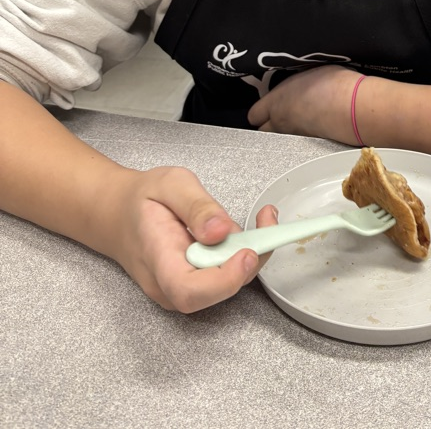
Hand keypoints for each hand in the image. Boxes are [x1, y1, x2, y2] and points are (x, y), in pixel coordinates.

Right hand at [107, 165, 276, 312]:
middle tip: (267, 221)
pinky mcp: (195, 285)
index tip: (246, 252)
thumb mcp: (170, 184)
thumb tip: (222, 231)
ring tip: (264, 220)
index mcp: (157, 258)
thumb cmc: (141, 199)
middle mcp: (168, 285)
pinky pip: (225, 279)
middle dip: (250, 260)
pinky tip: (254, 230)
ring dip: (253, 256)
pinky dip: (246, 256)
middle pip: (215, 292)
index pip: (189, 290)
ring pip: (226, 287)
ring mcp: (180, 290)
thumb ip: (196, 206)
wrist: (118, 215)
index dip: (223, 280)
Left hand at [247, 65, 359, 143]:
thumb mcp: (310, 71)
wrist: (354, 107)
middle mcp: (281, 123)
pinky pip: (298, 143)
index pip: (254, 114)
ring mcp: (296, 138)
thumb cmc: (334, 84)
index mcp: (276, 102)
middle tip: (280, 113)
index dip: (261, 110)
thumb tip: (300, 81)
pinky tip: (315, 125)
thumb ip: (297, 81)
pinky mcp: (311, 146)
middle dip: (268, 124)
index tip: (269, 104)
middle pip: (262, 132)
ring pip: (280, 139)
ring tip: (300, 118)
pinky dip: (302, 137)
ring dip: (285, 131)